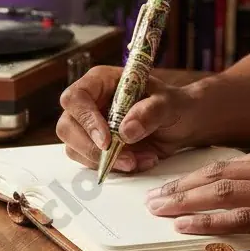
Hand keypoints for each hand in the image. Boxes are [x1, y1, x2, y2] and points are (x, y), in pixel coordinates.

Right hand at [56, 66, 199, 172]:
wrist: (182, 123)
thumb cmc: (173, 105)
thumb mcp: (169, 103)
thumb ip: (150, 112)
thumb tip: (126, 131)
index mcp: (100, 82)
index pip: (75, 98)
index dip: (86, 120)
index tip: (107, 140)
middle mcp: (89, 104)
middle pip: (67, 127)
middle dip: (92, 149)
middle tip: (125, 159)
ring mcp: (89, 127)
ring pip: (75, 149)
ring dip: (106, 161)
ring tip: (140, 160)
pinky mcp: (95, 147)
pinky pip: (92, 163)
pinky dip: (114, 168)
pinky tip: (140, 162)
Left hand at [144, 142, 249, 250]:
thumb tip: (249, 192)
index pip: (230, 163)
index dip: (196, 175)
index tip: (172, 184)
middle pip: (219, 174)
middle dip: (181, 186)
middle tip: (152, 197)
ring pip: (223, 192)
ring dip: (185, 202)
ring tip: (159, 210)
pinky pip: (241, 218)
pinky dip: (209, 221)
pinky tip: (187, 226)